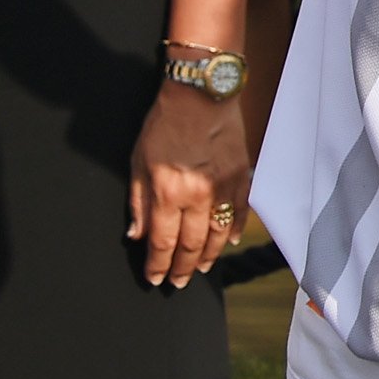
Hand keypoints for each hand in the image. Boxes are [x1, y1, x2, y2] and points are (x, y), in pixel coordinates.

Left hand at [130, 82, 251, 287]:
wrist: (202, 95)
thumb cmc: (164, 125)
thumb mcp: (138, 163)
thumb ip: (138, 202)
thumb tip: (137, 235)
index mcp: (167, 194)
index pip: (162, 242)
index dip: (158, 265)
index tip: (154, 278)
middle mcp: (198, 196)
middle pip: (192, 245)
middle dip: (183, 267)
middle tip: (178, 282)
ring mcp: (224, 188)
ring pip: (219, 234)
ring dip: (210, 256)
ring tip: (202, 269)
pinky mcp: (241, 176)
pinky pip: (240, 211)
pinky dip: (235, 229)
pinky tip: (229, 241)